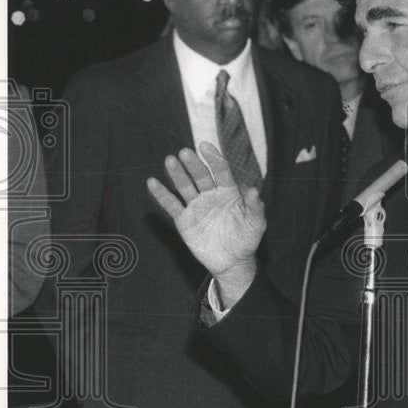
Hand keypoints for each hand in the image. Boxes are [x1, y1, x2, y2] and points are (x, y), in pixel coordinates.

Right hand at [147, 143, 263, 306]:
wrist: (233, 262)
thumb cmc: (247, 239)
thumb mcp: (256, 224)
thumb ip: (255, 207)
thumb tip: (254, 189)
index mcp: (229, 192)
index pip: (221, 172)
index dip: (214, 159)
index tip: (205, 146)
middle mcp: (211, 195)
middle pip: (201, 176)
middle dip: (193, 164)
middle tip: (185, 152)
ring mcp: (197, 206)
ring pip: (185, 187)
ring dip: (177, 174)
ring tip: (170, 160)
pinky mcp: (184, 220)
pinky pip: (171, 205)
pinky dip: (161, 194)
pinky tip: (152, 182)